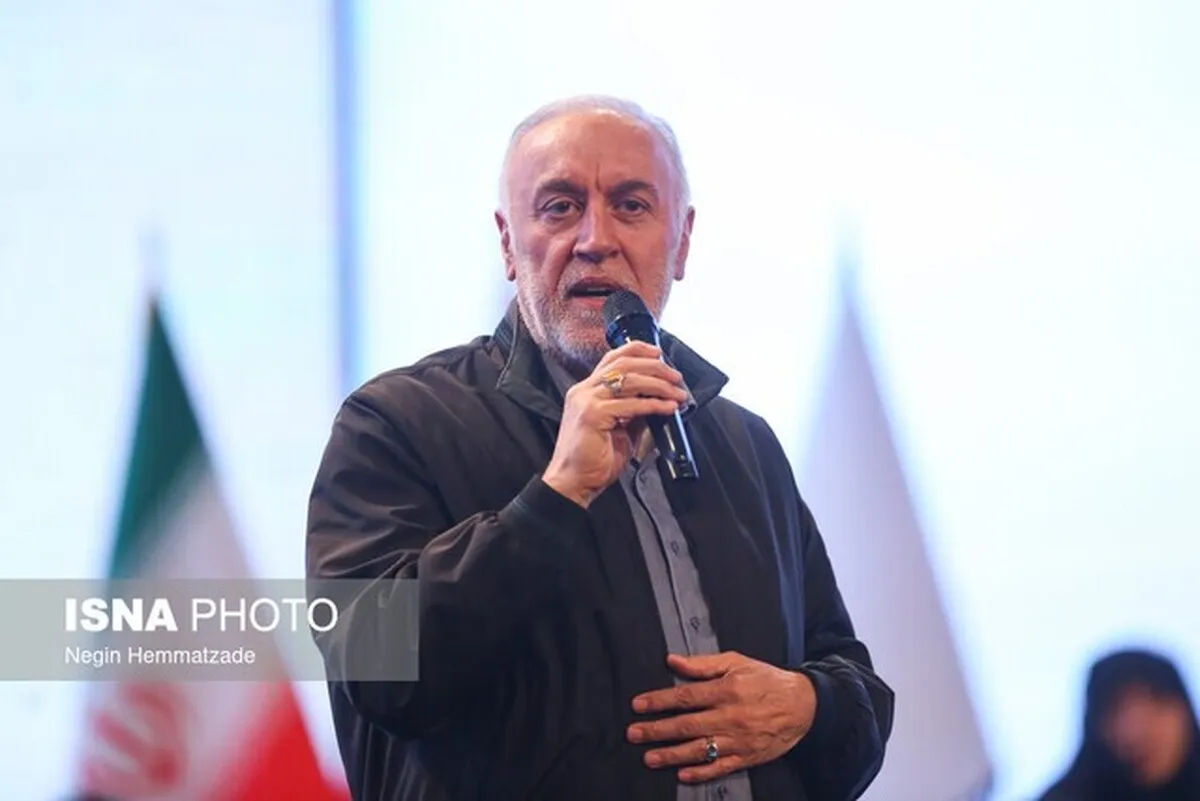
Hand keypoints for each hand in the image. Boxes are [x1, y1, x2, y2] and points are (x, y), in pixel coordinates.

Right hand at [542, 341, 686, 507]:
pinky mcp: (593, 415)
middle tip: (676, 376)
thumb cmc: (592, 460)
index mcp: (586, 390)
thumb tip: (656, 400)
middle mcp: (584, 390)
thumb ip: (632, 412)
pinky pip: (631, 405)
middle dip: (655, 367)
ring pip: (629, 380)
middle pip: (623, 364)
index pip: (612, 358)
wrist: (572, 483)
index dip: (637, 350)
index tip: (659, 353)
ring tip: (677, 392)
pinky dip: (654, 404)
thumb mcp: (618, 429)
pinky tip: (668, 408)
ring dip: (659, 384)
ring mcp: (587, 401)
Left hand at [626, 652, 816, 782]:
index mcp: (726, 690)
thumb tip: (672, 660)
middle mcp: (730, 716)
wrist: (804, 704)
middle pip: (687, 725)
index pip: (685, 696)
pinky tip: (683, 774)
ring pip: (700, 749)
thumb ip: (703, 664)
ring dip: (672, 755)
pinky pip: (721, 767)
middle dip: (657, 730)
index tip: (638, 705)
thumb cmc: (766, 679)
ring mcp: (738, 739)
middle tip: (633, 734)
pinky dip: (701, 772)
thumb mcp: (737, 662)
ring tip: (649, 757)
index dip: (659, 700)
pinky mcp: (748, 756)